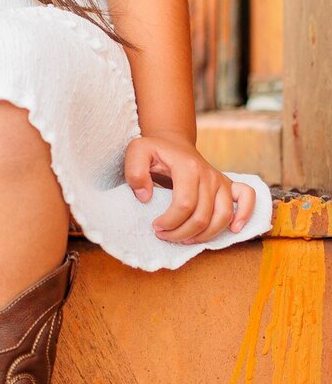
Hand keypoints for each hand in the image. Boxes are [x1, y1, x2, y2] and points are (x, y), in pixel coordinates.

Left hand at [125, 132, 255, 243]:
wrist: (172, 144)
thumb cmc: (155, 152)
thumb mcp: (136, 152)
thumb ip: (135, 172)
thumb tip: (146, 197)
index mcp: (188, 167)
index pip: (184, 205)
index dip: (170, 222)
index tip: (155, 226)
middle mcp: (209, 174)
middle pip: (202, 216)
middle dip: (181, 233)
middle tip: (164, 235)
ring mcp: (221, 180)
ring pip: (223, 216)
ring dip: (205, 235)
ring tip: (185, 239)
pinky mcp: (229, 185)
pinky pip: (247, 198)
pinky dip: (245, 215)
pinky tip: (234, 229)